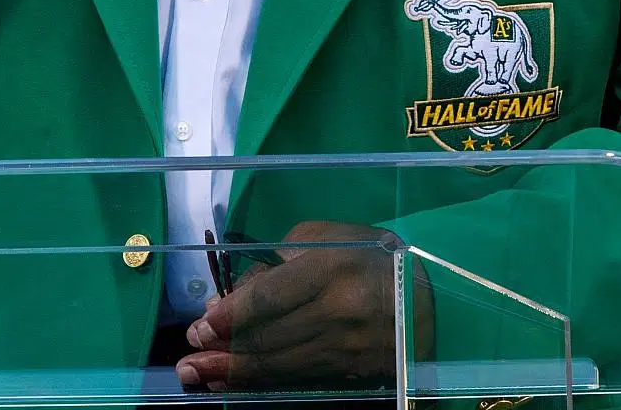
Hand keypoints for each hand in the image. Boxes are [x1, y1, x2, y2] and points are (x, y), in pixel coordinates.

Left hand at [175, 221, 430, 391]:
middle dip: (225, 352)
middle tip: (188, 360)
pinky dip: (263, 382)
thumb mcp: (330, 237)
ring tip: (198, 377)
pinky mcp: (353, 372)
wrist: (432, 295)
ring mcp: (349, 348)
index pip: (273, 298)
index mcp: (332, 268)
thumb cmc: (372, 255)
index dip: (233, 316)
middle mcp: (340, 312)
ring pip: (282, 364)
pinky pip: (299, 377)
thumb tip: (234, 296)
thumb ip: (280, 259)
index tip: (201, 327)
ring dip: (235, 373)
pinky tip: (235, 383)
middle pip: (272, 338)